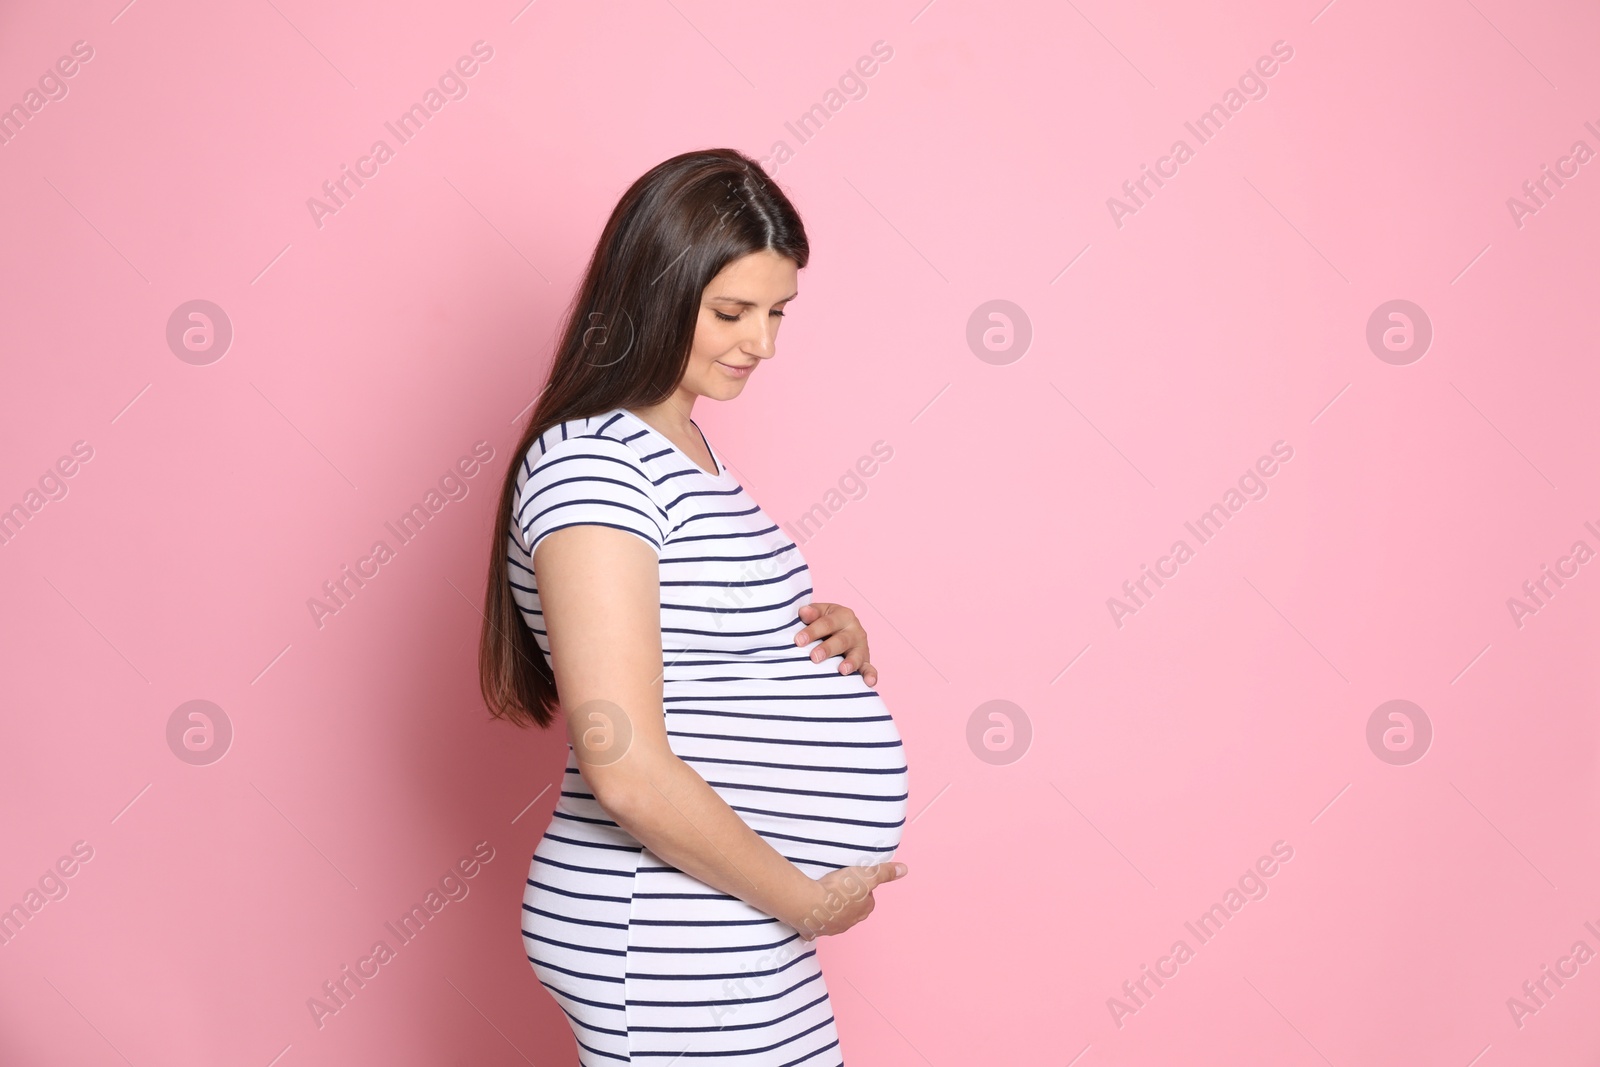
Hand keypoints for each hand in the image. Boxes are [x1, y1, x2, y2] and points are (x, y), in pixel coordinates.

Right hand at [788, 863, 907, 940]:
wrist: (810, 903)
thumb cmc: (841, 889)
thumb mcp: (867, 875)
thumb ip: (884, 872)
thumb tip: (904, 869)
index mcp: (863, 910)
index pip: (868, 900)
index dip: (863, 889)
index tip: (854, 880)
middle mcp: (850, 922)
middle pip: (853, 910)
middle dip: (848, 900)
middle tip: (839, 886)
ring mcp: (831, 928)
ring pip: (835, 919)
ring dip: (832, 909)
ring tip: (824, 895)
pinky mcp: (814, 929)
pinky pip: (816, 927)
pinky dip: (815, 922)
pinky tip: (811, 914)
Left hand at [796, 602, 875, 685]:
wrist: (840, 628)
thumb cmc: (824, 622)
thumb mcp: (820, 613)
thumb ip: (812, 613)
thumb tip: (803, 612)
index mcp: (843, 615)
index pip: (827, 623)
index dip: (812, 631)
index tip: (798, 641)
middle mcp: (855, 630)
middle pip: (841, 640)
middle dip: (828, 649)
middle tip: (814, 657)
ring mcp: (861, 646)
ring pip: (856, 655)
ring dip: (850, 663)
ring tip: (842, 670)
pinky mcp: (865, 661)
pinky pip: (869, 668)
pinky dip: (870, 675)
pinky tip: (869, 682)